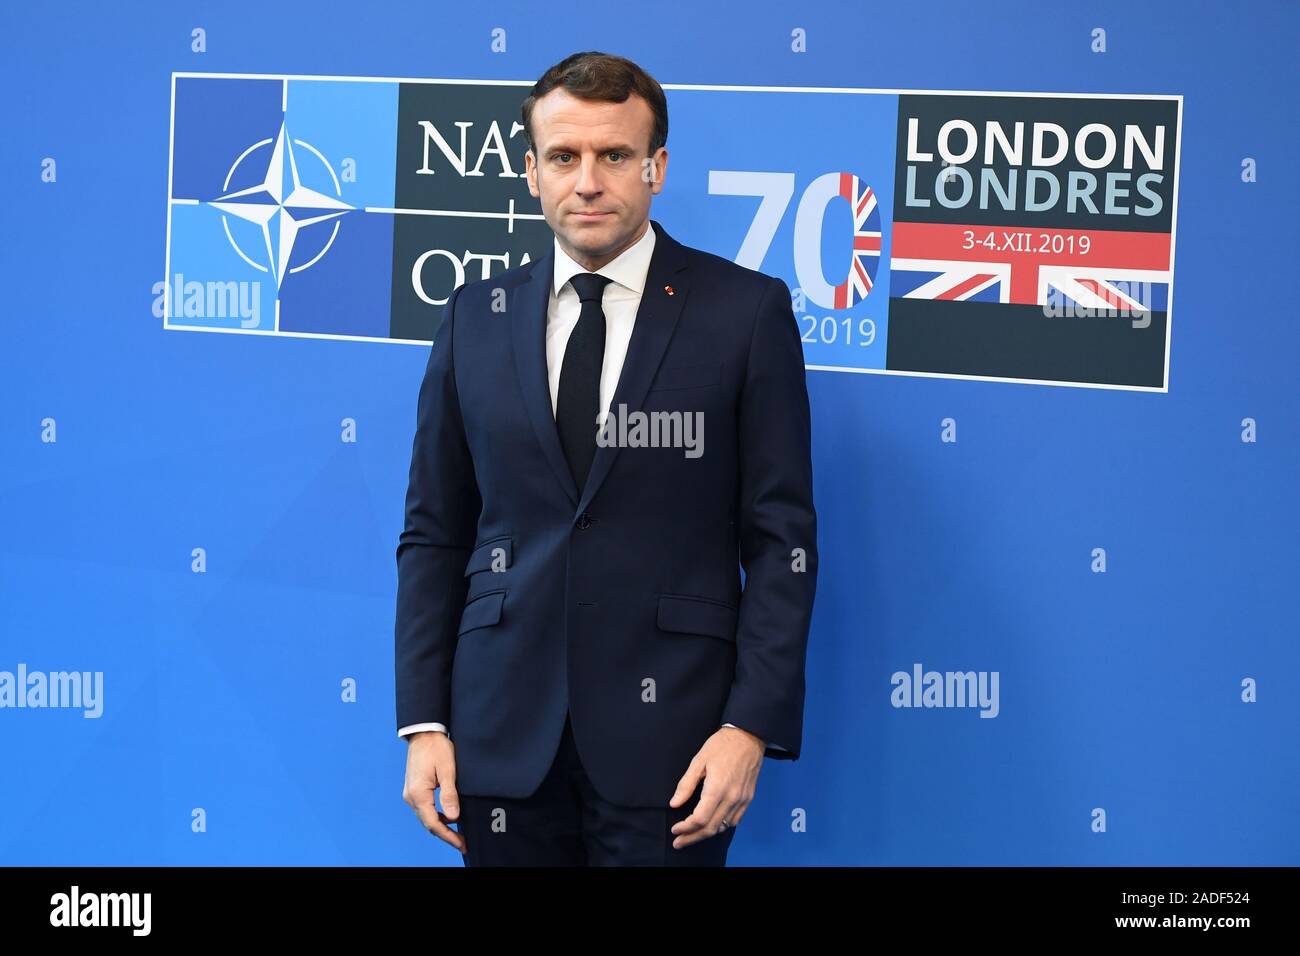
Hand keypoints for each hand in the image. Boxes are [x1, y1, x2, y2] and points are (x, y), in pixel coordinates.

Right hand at [402, 730, 464, 852]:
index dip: (448, 836)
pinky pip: (425, 808)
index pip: (433, 823)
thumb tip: (454, 817)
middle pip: (428, 823)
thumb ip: (449, 794)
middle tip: (462, 843)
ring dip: (441, 826)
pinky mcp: (414, 789)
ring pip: (426, 817)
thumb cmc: (436, 748)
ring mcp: (411, 793)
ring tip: (458, 833)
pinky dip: (436, 816)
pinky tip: (449, 816)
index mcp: (418, 794)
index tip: (461, 843)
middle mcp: (411, 797)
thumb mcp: (447, 770)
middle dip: (445, 834)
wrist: (424, 733)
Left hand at [667, 726, 764, 848]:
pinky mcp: (748, 798)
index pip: (700, 818)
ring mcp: (742, 800)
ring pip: (723, 827)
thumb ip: (686, 784)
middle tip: (679, 842)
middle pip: (711, 828)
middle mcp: (732, 798)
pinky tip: (712, 826)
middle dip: (692, 838)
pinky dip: (722, 827)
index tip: (675, 829)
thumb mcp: (699, 760)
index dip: (685, 828)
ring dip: (706, 834)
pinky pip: (735, 821)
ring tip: (692, 836)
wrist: (748, 737)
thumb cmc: (722, 745)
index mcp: (717, 788)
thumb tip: (675, 803)